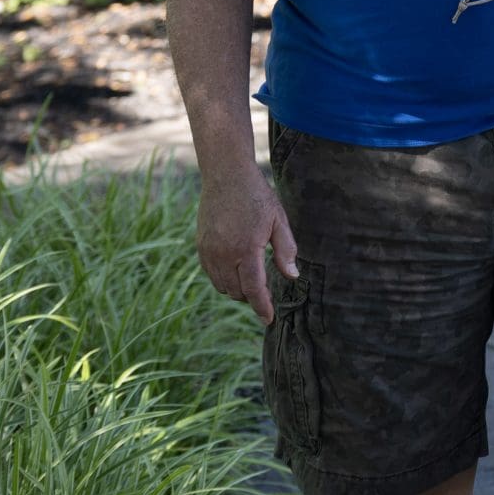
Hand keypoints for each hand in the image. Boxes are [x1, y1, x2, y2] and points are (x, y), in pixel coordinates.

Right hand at [196, 164, 297, 324]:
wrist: (226, 175)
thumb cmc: (257, 196)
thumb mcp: (278, 221)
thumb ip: (286, 251)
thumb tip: (293, 276)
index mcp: (246, 249)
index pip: (254, 289)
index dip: (262, 307)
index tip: (269, 319)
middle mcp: (224, 254)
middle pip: (238, 292)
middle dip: (252, 298)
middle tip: (266, 293)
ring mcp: (209, 251)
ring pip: (222, 286)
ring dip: (237, 290)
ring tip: (251, 282)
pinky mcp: (201, 246)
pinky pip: (211, 274)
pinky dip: (223, 280)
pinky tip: (235, 271)